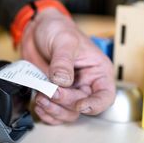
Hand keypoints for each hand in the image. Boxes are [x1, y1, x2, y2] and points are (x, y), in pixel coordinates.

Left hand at [19, 9, 114, 124]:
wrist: (38, 29)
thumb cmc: (58, 29)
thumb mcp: (64, 40)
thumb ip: (63, 61)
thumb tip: (62, 81)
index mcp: (98, 71)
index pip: (105, 96)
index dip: (95, 105)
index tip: (79, 105)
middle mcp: (86, 83)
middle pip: (82, 106)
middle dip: (65, 102)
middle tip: (49, 92)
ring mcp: (69, 90)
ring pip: (67, 113)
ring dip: (53, 110)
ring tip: (40, 98)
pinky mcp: (54, 94)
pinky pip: (54, 112)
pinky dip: (46, 113)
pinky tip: (38, 104)